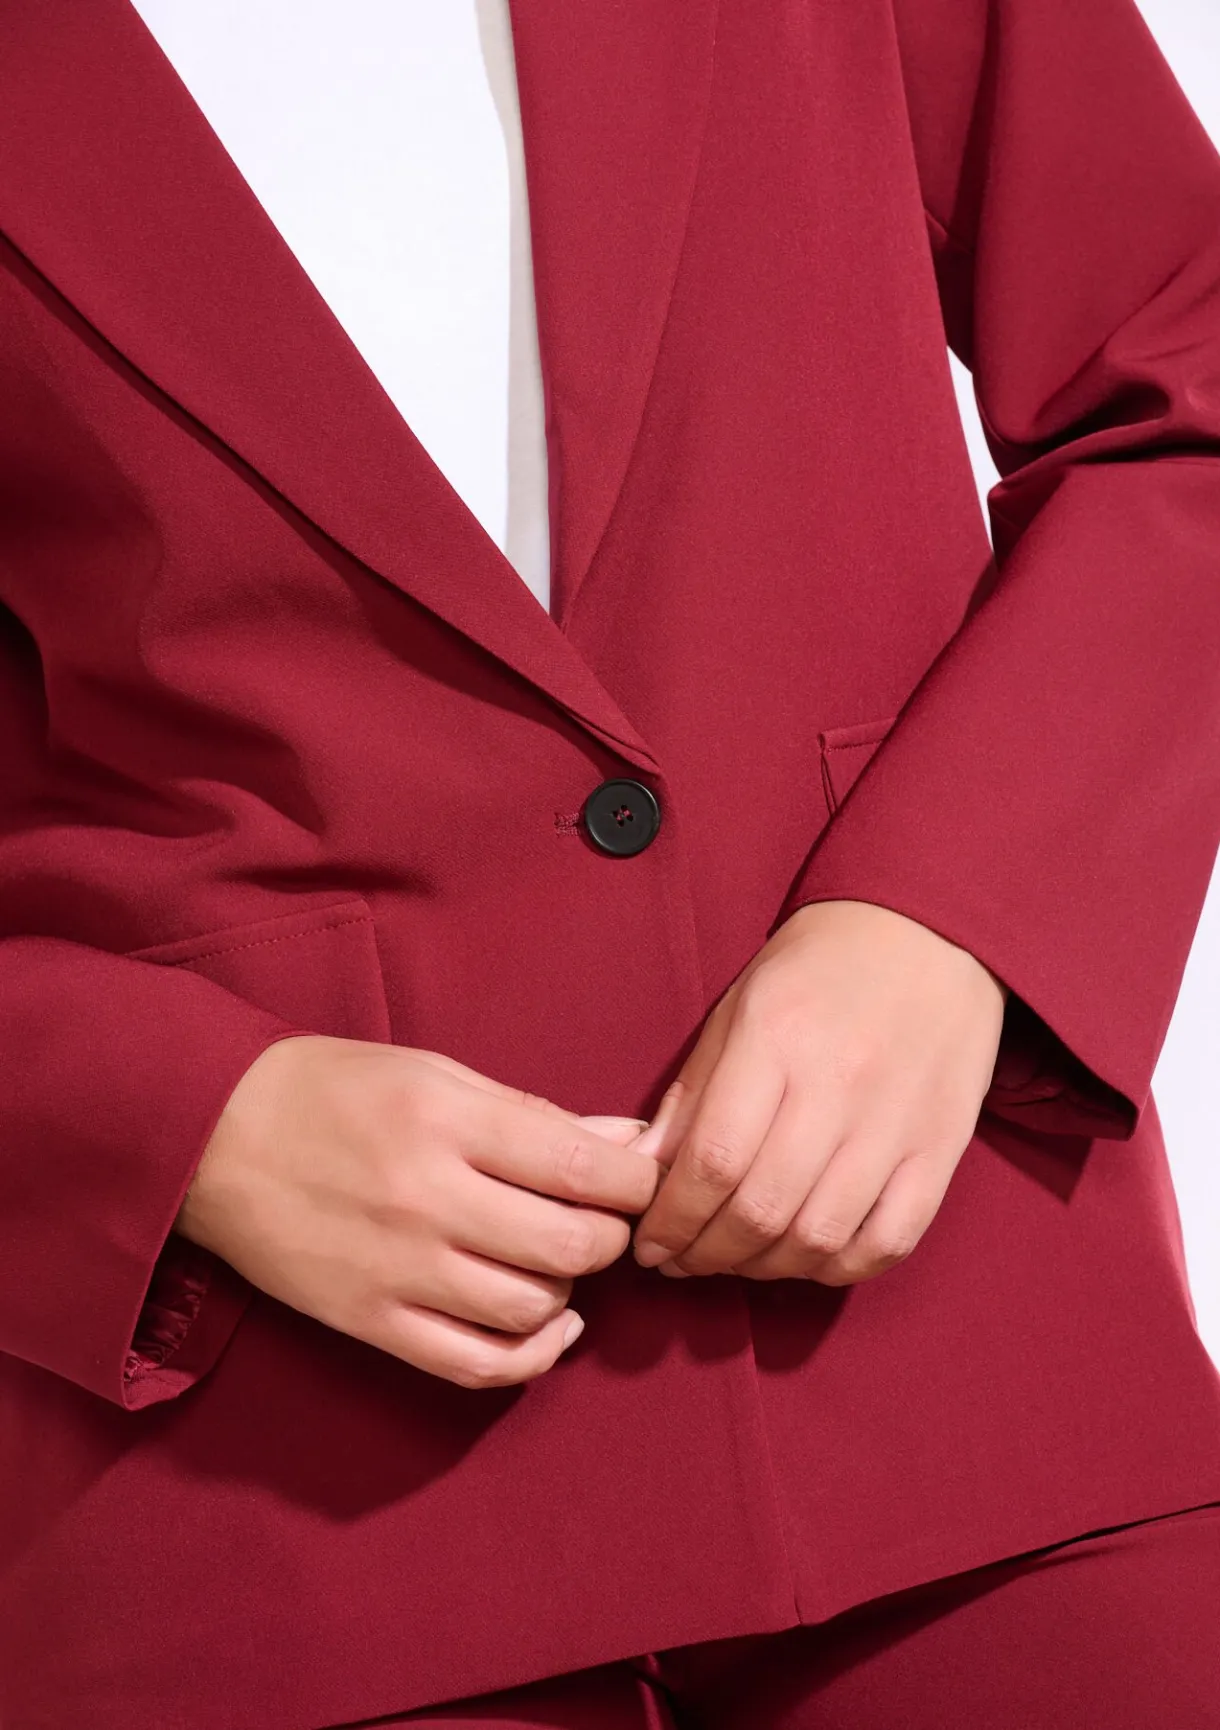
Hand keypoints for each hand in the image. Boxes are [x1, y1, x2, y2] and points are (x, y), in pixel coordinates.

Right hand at [174, 1035, 658, 1387]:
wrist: (212, 1136)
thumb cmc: (332, 1090)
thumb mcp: (434, 1072)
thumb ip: (531, 1114)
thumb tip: (623, 1141)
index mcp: (444, 1121)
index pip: (580, 1167)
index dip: (635, 1180)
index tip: (641, 1178)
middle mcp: (425, 1199)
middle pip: (569, 1246)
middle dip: (612, 1236)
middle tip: (606, 1219)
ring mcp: (396, 1270)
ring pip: (532, 1309)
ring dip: (570, 1289)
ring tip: (559, 1259)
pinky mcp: (369, 1322)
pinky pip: (474, 1364)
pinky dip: (531, 1357)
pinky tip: (551, 1329)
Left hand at [629, 899, 1007, 1284]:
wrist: (928, 932)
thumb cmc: (818, 969)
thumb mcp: (738, 1008)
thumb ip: (693, 1094)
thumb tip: (644, 1170)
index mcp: (777, 1038)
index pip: (712, 1159)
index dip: (672, 1219)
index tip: (650, 1242)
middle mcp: (840, 1084)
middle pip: (762, 1208)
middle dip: (707, 1253)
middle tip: (682, 1260)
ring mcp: (898, 1122)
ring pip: (821, 1236)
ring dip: (764, 1268)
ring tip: (735, 1261)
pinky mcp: (943, 1147)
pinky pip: (889, 1240)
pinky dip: (838, 1266)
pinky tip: (805, 1257)